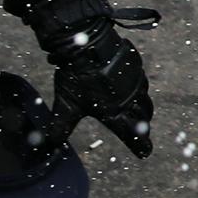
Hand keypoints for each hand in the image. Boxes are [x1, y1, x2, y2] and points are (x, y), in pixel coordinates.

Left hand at [50, 23, 154, 157]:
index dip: (140, 146)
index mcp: (115, 113)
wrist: (88, 44)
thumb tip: (51, 144)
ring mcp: (135, 82)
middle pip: (144, 119)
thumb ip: (60, 127)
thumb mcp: (66, 105)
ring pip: (145, 101)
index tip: (144, 152)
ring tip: (140, 112)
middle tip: (141, 133)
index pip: (133, 136)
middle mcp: (130, 100)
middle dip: (143, 128)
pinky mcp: (136, 66)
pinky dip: (140, 90)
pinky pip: (143, 83)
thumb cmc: (77, 77)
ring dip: (144, 109)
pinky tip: (135, 88)